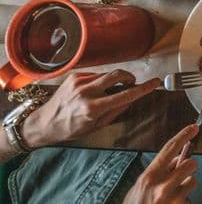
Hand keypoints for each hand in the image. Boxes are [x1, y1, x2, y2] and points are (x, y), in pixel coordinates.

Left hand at [22, 70, 159, 147]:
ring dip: (112, 80)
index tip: (155, 83)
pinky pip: (95, 75)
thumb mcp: (96, 126)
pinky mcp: (74, 77)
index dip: (144, 88)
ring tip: (107, 92)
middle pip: (117, 74)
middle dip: (129, 76)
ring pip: (106, 74)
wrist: (44, 123)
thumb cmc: (71, 129)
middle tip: (131, 82)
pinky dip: (99, 81)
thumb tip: (132, 98)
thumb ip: (116, 111)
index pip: (125, 95)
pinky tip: (93, 90)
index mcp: (93, 108)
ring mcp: (78, 82)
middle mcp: (86, 92)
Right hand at [123, 125, 198, 203]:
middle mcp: (161, 187)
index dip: (183, 135)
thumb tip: (177, 158)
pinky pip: (190, 198)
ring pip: (193, 182)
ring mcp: (171, 200)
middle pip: (190, 164)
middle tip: (182, 173)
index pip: (169, 149)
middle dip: (189, 166)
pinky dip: (184, 199)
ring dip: (187, 186)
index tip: (194, 128)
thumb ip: (158, 171)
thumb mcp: (141, 186)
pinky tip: (173, 203)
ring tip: (174, 193)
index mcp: (149, 176)